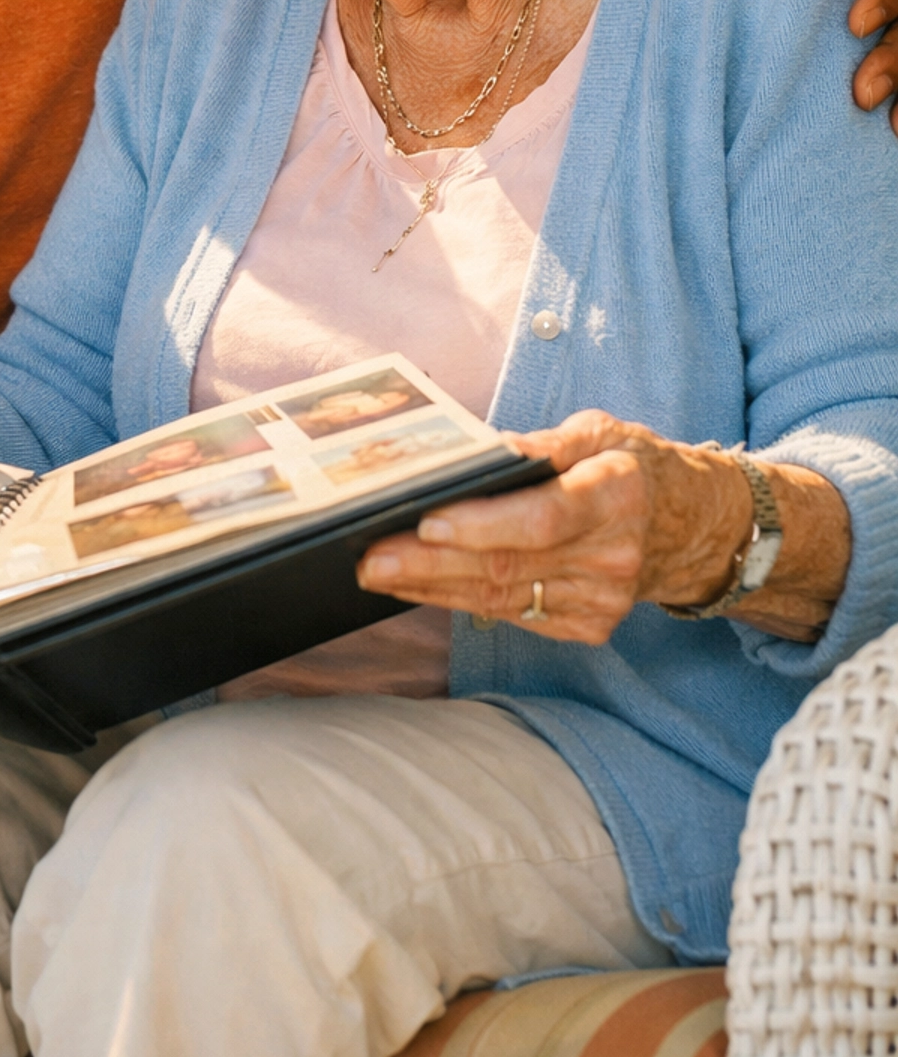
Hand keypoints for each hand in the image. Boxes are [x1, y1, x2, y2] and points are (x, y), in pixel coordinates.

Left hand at [356, 412, 752, 642]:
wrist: (688, 525)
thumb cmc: (630, 466)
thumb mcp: (599, 431)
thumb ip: (544, 443)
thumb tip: (480, 454)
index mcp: (616, 495)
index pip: (541, 518)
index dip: (481, 525)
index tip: (424, 521)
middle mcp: (612, 556)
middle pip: (508, 566)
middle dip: (429, 565)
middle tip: (369, 558)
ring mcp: (602, 600)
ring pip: (501, 598)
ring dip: (432, 587)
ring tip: (376, 571)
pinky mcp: (587, 625)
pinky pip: (512, 615)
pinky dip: (460, 601)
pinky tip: (419, 587)